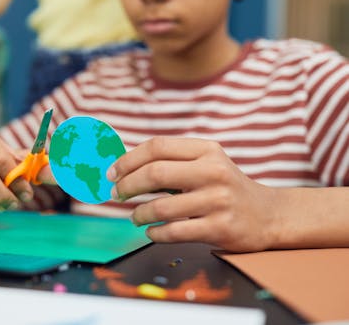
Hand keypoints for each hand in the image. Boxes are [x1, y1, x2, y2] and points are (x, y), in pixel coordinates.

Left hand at [107, 137, 279, 251]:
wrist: (268, 214)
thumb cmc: (226, 187)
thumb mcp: (206, 163)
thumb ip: (173, 162)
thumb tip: (125, 168)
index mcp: (206, 150)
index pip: (158, 146)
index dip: (128, 159)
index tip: (112, 172)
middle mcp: (213, 171)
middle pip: (155, 173)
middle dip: (127, 185)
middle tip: (116, 194)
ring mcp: (218, 200)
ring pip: (162, 207)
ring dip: (139, 214)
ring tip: (135, 217)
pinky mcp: (220, 227)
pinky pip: (174, 231)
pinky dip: (155, 233)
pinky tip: (152, 231)